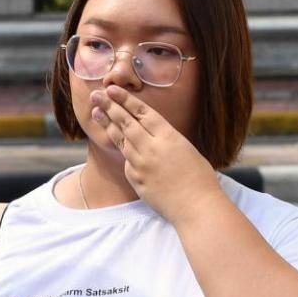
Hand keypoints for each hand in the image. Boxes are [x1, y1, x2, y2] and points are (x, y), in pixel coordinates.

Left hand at [90, 86, 220, 223]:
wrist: (197, 207)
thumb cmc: (201, 179)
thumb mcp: (187, 150)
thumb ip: (167, 140)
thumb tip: (153, 134)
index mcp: (169, 137)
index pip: (142, 113)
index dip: (126, 99)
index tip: (113, 89)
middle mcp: (152, 148)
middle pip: (126, 123)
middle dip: (110, 106)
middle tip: (96, 95)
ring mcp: (141, 165)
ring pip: (121, 140)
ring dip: (108, 124)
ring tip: (97, 112)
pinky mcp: (136, 180)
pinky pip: (127, 162)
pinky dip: (123, 150)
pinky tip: (116, 140)